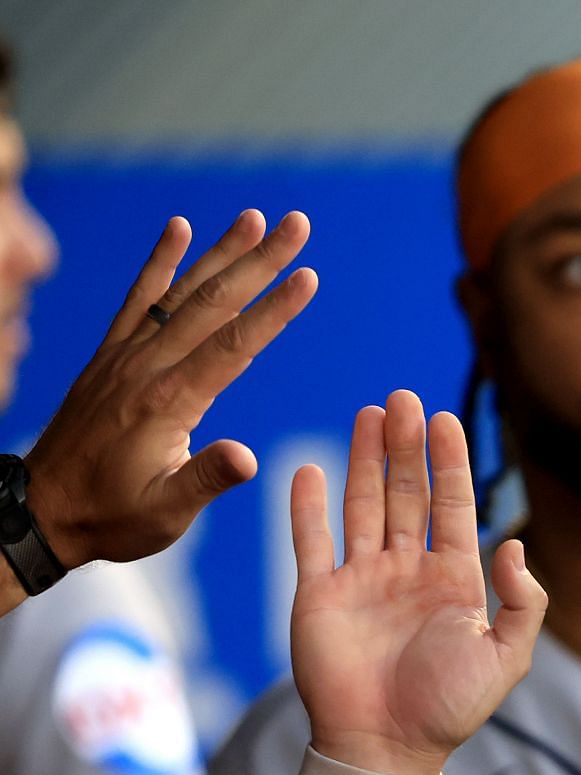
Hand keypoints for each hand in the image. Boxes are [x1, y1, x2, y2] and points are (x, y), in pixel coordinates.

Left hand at [24, 209, 317, 566]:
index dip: (273, 310)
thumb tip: (249, 458)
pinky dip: (159, 262)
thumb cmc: (111, 518)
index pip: (231, 346)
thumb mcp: (165, 514)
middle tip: (298, 224)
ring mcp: (125, 357)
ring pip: (180, 292)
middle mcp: (145, 368)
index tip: (308, 276)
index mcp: (168, 403)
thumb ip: (205, 481)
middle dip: (259, 261)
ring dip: (221, 252)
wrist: (41, 511)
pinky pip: (139, 299)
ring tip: (255, 218)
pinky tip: (179, 228)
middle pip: (212, 303)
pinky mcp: (112, 357)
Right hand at [288, 390, 545, 774]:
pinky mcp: (318, 595)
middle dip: (407, 447)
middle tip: (404, 398)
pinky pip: (311, 541)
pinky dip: (308, 506)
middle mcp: (408, 572)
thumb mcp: (507, 656)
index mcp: (455, 581)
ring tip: (371, 412)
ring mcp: (362, 580)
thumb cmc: (449, 707)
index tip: (447, 420)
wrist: (387, 748)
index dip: (450, 463)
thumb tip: (512, 544)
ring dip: (366, 460)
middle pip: (407, 494)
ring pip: (363, 505)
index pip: (453, 507)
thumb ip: (522, 602)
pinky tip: (310, 468)